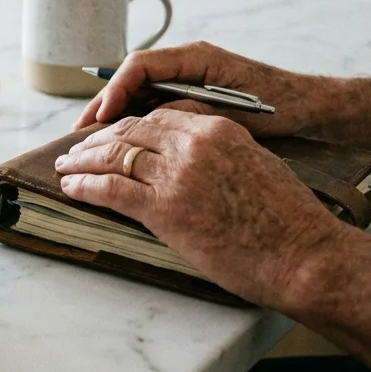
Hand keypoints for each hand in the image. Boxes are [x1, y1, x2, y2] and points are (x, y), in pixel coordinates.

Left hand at [56, 106, 355, 307]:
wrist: (305, 254)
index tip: (112, 133)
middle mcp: (193, 143)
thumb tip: (197, 165)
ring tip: (66, 166)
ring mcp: (176, 174)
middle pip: (131, 131)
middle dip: (99, 139)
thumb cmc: (289, 222)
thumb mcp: (258, 166)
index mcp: (218, 129)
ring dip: (83, 161)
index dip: (129, 125)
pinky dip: (84, 186)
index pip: (159, 117)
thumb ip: (222, 155)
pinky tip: (70, 188)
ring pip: (114, 156)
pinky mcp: (164, 207)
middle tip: (78, 148)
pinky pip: (109, 189)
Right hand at [74, 41, 336, 136]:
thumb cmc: (281, 106)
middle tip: (80, 134)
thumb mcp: (233, 112)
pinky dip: (135, 122)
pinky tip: (122, 145)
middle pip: (131, 78)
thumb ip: (193, 111)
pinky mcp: (193, 97)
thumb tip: (150, 119)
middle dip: (104, 105)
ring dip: (115, 116)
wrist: (312, 108)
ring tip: (91, 142)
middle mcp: (187, 64)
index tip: (101, 117)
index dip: (115, 89)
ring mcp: (188, 79)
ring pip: (138, 93)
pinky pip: (153, 105)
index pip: (140, 65)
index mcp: (196, 58)